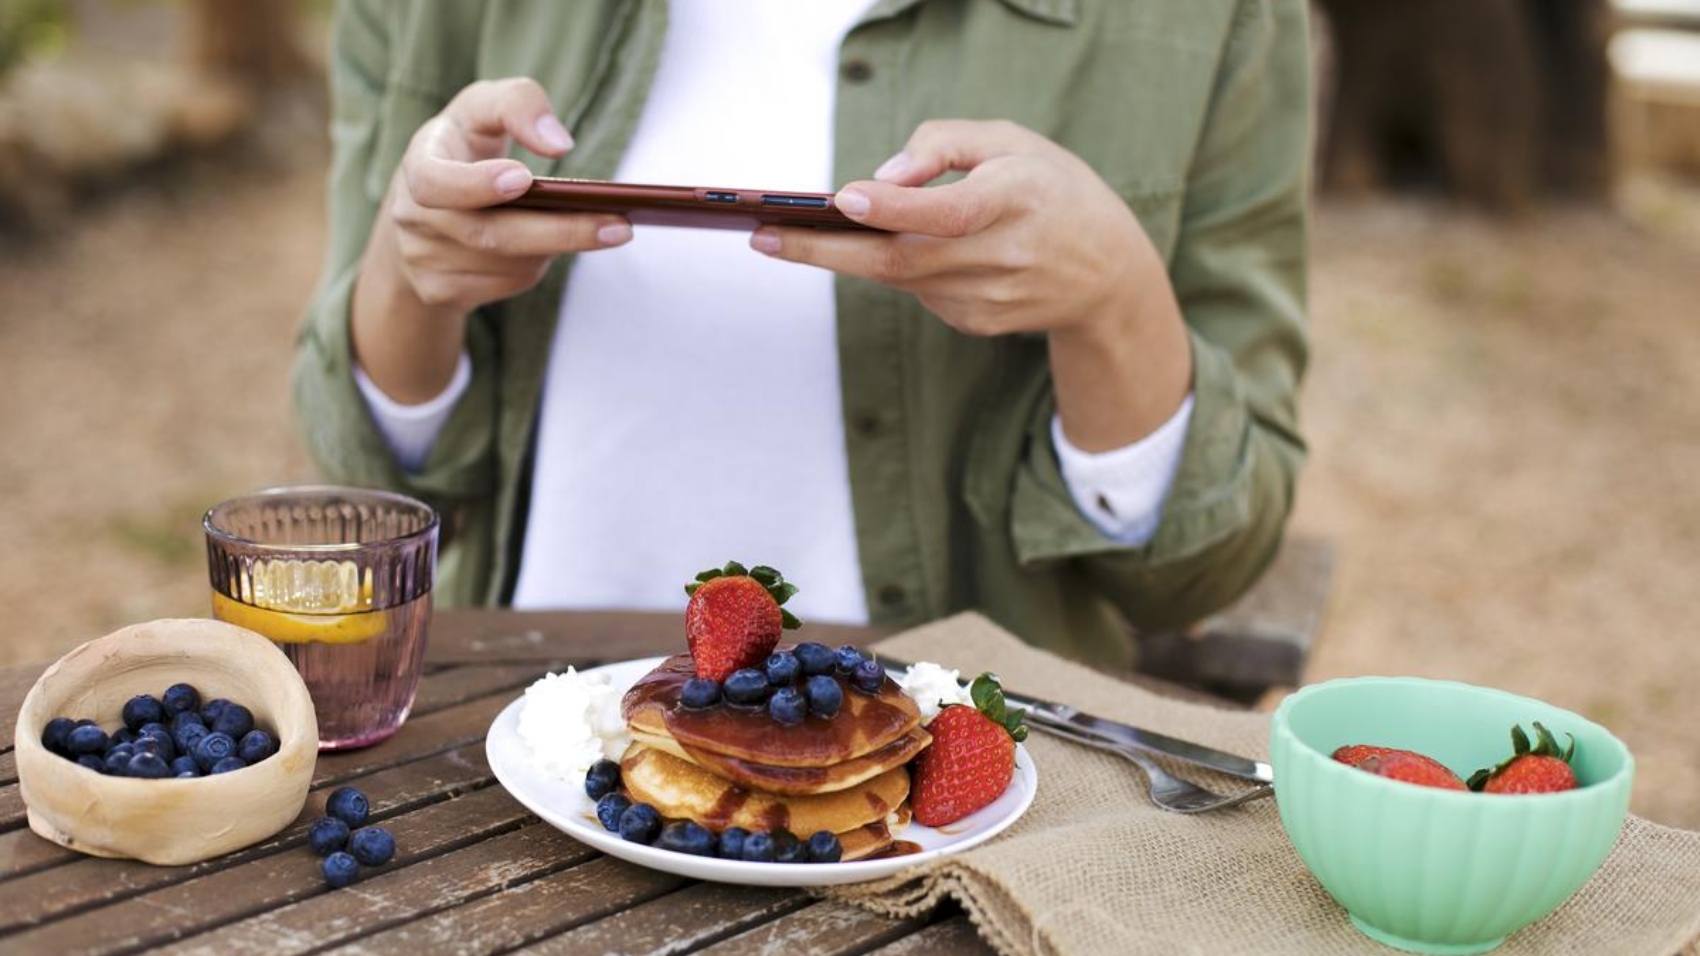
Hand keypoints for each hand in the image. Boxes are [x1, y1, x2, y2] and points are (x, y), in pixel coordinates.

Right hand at [353, 78, 631, 403]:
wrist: (424, 207)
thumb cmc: (465, 145)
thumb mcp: (484, 107)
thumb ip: (519, 104)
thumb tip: (559, 143)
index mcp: (418, 163)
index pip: (435, 181)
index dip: (476, 184)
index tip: (524, 178)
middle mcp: (412, 216)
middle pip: (489, 235)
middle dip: (560, 232)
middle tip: (619, 227)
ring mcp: (422, 259)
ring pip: (507, 265)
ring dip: (554, 248)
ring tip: (592, 228)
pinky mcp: (441, 291)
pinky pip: (507, 285)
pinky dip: (537, 266)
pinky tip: (551, 246)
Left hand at [752, 119, 1191, 451]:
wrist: (1108, 275)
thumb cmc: (1052, 191)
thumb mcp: (1014, 141)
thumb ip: (946, 143)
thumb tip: (882, 175)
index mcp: (1018, 200)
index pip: (948, 210)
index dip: (894, 207)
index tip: (842, 199)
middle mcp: (1002, 256)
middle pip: (901, 259)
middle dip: (825, 250)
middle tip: (763, 236)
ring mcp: (987, 299)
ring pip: (899, 276)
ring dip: (846, 254)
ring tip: (791, 232)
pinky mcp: (974, 323)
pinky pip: (917, 290)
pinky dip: (899, 267)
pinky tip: (902, 249)